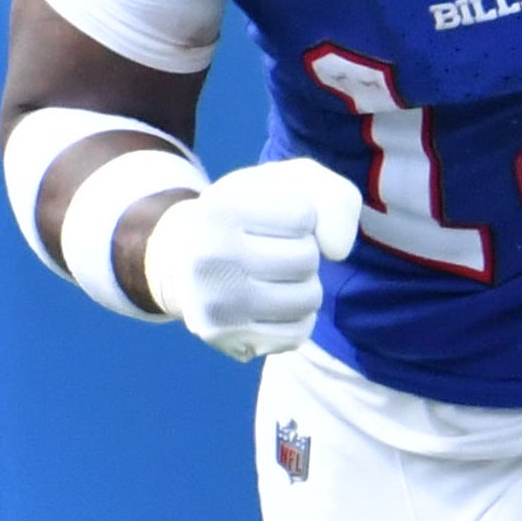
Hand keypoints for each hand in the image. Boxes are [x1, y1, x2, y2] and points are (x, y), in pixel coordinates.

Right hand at [144, 158, 358, 359]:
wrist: (182, 254)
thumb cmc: (246, 213)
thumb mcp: (286, 183)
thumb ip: (332, 198)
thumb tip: (339, 251)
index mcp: (219, 210)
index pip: (304, 215)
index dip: (300, 215)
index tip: (269, 218)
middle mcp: (211, 259)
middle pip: (307, 258)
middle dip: (302, 251)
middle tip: (269, 248)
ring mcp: (215, 304)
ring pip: (309, 299)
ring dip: (303, 285)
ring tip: (271, 275)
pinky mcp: (225, 337)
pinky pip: (298, 334)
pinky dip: (296, 318)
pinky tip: (271, 304)